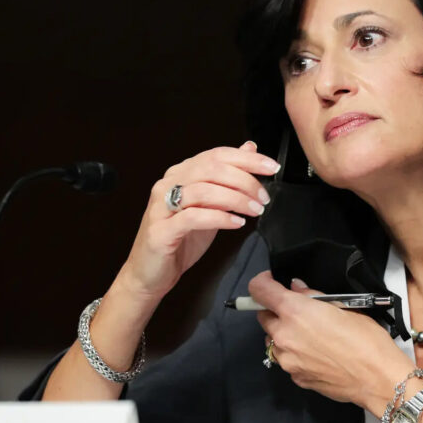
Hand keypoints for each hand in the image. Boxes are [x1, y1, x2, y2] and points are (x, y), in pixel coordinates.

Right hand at [113, 141, 279, 300]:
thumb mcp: (210, 206)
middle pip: (211, 169)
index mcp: (180, 174)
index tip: (271, 167)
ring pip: (203, 190)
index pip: (216, 155)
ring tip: (254, 210)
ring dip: (235, 199)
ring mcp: (161, 207)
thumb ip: (227, 179)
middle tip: (263, 197)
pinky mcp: (160, 231)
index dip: (247, 159)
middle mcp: (168, 185)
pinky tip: (236, 223)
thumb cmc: (179, 241)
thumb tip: (248, 148)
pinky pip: (193, 217)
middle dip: (244, 180)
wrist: (151, 274)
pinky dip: (219, 218)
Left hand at [249, 271, 412, 414]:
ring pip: (273, 340)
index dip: (263, 283)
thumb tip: (296, 289)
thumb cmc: (366, 338)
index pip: (258, 290)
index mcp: (294, 312)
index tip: (273, 283)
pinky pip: (287, 360)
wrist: (377, 378)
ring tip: (310, 336)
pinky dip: (295, 354)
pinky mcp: (295, 378)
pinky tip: (317, 355)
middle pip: (263, 317)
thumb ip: (313, 297)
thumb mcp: (344, 307)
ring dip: (284, 334)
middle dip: (275, 311)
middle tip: (299, 311)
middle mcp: (283, 335)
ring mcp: (287, 360)